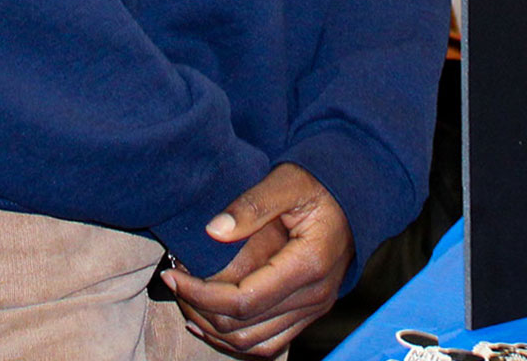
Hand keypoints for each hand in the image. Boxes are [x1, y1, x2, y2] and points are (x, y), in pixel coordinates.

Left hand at [164, 162, 353, 356]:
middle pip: (244, 326)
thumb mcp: (288, 181)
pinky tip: (210, 321)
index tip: (172, 274)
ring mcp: (315, 309)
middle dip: (200, 308)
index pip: (243, 300)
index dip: (200, 293)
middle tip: (172, 283)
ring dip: (213, 329)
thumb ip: (253, 204)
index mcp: (308, 264)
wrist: (355, 196)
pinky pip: (269, 344)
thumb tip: (213, 230)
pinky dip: (237, 340)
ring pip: (253, 343)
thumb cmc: (320, 184)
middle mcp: (315, 296)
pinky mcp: (310, 313)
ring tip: (186, 299)